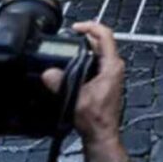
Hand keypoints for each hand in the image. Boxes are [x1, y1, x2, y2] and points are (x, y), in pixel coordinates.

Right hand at [42, 22, 124, 154]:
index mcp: (112, 66)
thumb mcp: (76, 98)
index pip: (105, 35)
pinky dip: (84, 59)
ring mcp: (111, 74)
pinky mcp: (106, 81)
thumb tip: (48, 73)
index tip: (76, 28)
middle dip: (84, 36)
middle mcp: (114, 67)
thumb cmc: (95, 119)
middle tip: (69, 36)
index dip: (90, 26)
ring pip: (98, 52)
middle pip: (101, 41)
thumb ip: (60, 83)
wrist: (101, 135)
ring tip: (68, 47)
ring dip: (83, 48)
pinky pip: (95, 62)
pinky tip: (71, 64)